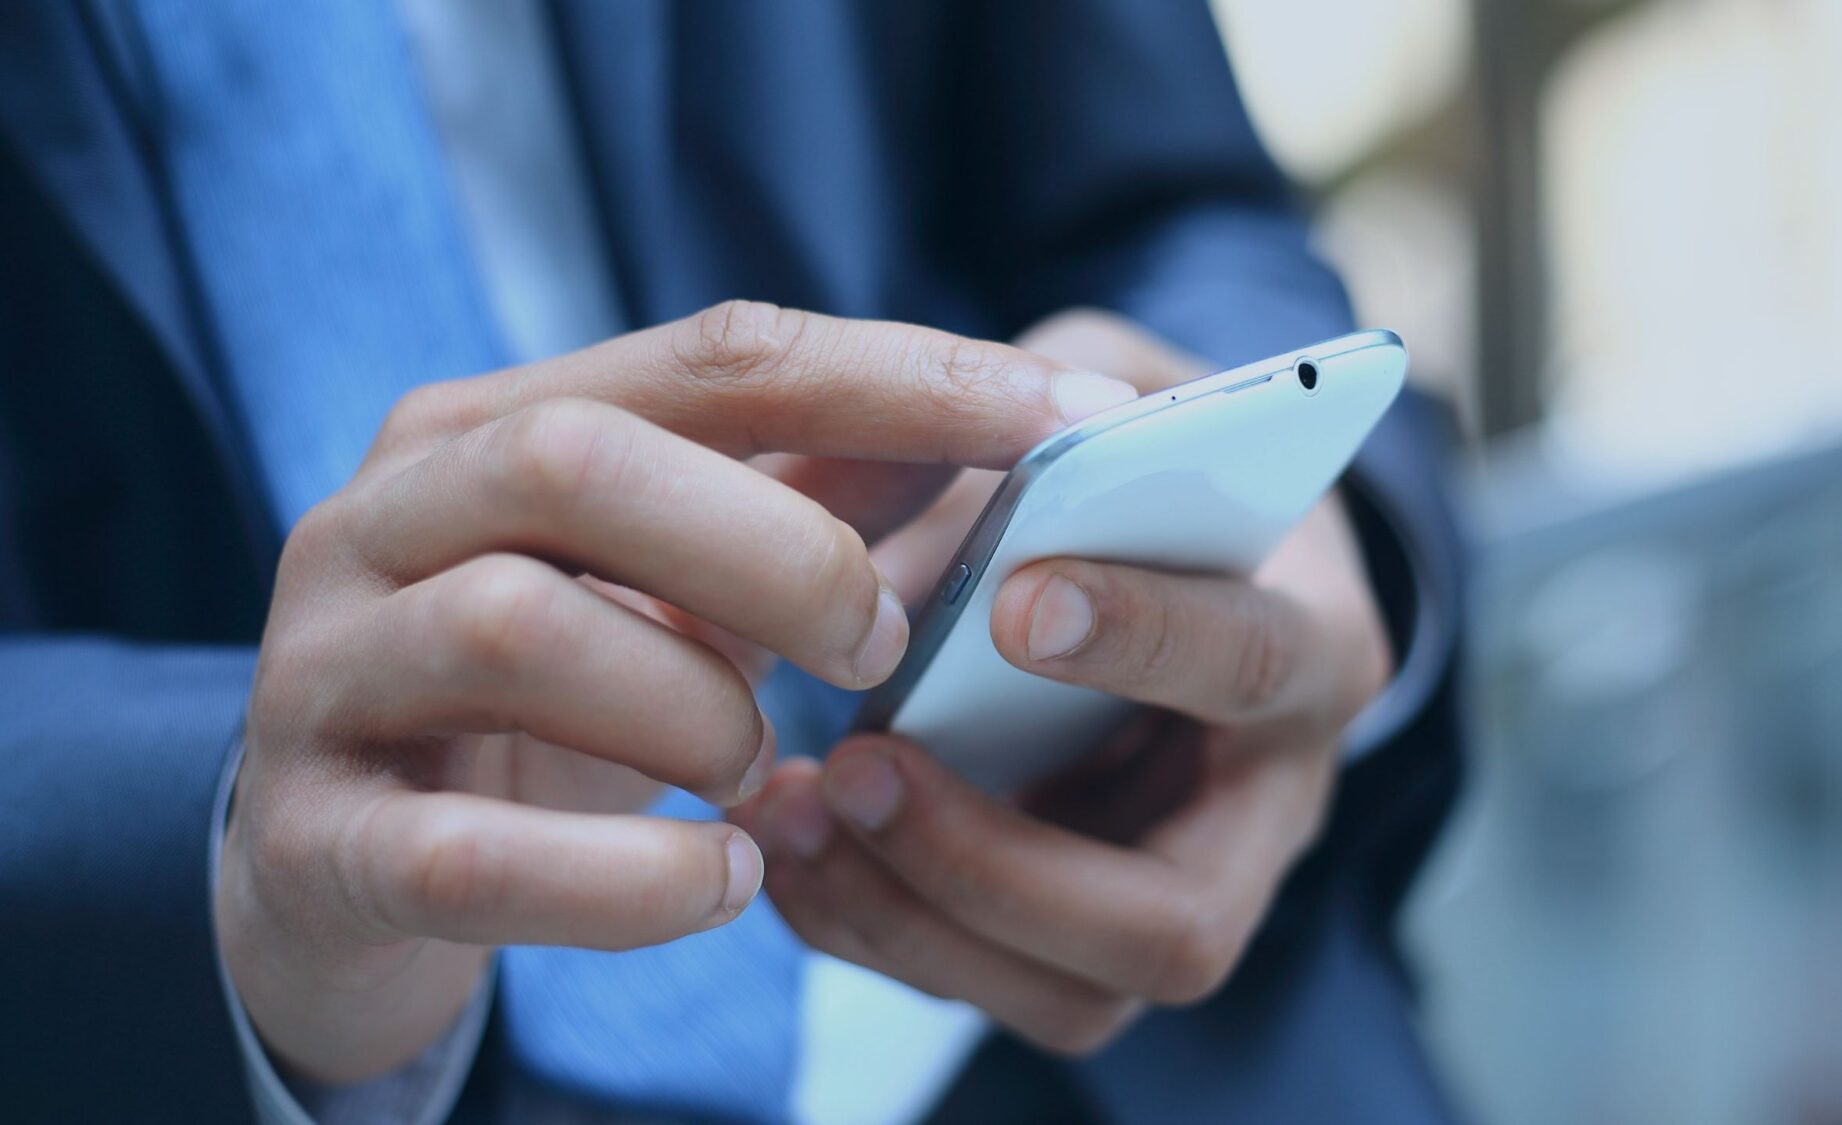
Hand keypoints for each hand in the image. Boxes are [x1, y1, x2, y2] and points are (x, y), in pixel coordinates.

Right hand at [217, 302, 1137, 1082]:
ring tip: (762, 771)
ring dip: (695, 710)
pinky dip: (627, 880)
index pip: (713, 357)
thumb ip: (798, 498)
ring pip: (513, 630)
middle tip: (878, 647)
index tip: (1067, 421)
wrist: (332, 873)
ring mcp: (324, 676)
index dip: (902, 379)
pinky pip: (466, 856)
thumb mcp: (660, 583)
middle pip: (581, 462)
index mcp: (484, 428)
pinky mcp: (314, 843)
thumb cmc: (538, 704)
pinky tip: (722, 880)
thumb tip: (1002, 423)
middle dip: (779, 553)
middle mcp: (380, 520)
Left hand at [733, 311, 1391, 1053]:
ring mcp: (1186, 888)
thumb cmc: (1151, 459)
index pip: (1253, 666)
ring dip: (911, 919)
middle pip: (1179, 923)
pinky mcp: (1093, 934)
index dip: (1146, 640)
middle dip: (998, 864)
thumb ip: (1046, 415)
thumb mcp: (1117, 384)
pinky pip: (993, 988)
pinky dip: (873, 928)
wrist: (1182, 549)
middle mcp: (1269, 803)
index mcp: (1314, 639)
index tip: (1015, 602)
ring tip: (789, 810)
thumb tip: (926, 495)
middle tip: (859, 764)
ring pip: (1076, 996)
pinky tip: (790, 845)